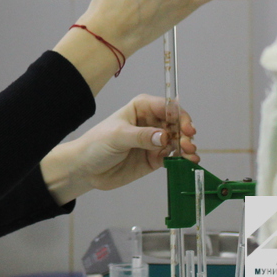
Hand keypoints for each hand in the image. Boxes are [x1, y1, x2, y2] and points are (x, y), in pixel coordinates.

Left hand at [41, 95, 198, 203]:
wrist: (86, 169)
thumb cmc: (96, 145)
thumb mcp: (117, 136)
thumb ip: (141, 136)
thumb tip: (164, 136)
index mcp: (141, 108)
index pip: (166, 107)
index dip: (179, 116)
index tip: (186, 128)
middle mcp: (151, 122)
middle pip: (176, 124)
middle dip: (185, 133)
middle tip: (187, 144)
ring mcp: (155, 140)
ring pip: (178, 140)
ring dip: (187, 146)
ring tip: (190, 155)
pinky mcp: (155, 158)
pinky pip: (174, 157)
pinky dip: (183, 159)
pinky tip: (190, 162)